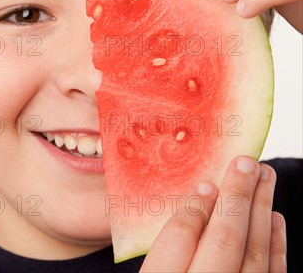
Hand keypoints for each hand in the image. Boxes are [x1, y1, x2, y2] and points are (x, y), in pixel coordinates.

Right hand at [140, 156, 286, 271]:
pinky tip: (274, 218)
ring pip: (253, 255)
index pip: (179, 237)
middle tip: (245, 162)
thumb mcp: (148, 271)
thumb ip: (164, 243)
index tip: (205, 183)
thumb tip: (197, 197)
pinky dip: (275, 245)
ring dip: (260, 211)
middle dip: (236, 197)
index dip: (193, 207)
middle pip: (223, 241)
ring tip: (264, 177)